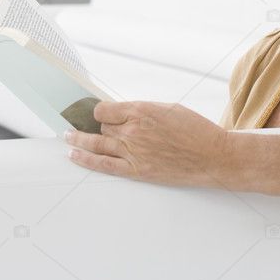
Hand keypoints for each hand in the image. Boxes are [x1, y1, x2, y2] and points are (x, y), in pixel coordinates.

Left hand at [64, 101, 229, 187]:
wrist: (213, 156)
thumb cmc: (195, 130)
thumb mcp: (167, 108)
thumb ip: (142, 111)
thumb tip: (123, 113)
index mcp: (141, 110)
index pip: (104, 109)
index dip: (100, 111)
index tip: (99, 114)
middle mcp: (133, 129)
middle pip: (101, 127)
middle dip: (96, 127)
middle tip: (82, 126)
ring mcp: (133, 151)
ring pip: (97, 144)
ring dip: (78, 140)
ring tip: (67, 138)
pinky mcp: (137, 170)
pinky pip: (104, 164)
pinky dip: (86, 160)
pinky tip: (74, 155)